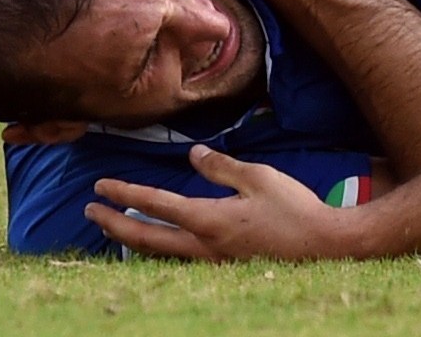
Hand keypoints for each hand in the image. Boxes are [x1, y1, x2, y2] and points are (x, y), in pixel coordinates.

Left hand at [88, 145, 360, 259]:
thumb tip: (192, 153)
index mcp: (210, 220)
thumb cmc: (296, 209)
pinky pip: (180, 258)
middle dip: (113, 224)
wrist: (329, 247)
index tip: (99, 186)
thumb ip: (221, 166)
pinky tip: (154, 242)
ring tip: (111, 227)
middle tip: (90, 211)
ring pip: (160, 253)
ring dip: (131, 239)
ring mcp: (214, 261)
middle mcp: (205, 245)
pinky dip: (158, 249)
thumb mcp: (259, 178)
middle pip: (146, 238)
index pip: (155, 204)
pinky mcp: (226, 267)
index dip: (124, 194)